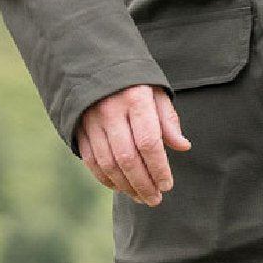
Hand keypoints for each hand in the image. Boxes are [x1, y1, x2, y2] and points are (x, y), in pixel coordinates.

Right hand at [77, 84, 190, 206]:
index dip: (159, 168)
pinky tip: (121, 187)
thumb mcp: (156, 91)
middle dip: (144, 184)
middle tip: (156, 200)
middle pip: (128, 158)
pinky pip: (92, 161)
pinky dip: (106, 179)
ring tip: (142, 197)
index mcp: (136, 98)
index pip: (149, 142)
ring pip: (109, 163)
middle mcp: (111, 110)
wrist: (96, 63)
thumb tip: (183, 147)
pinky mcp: (79, 128)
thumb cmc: (135, 80)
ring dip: (126, 186)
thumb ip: (168, 119)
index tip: (168, 185)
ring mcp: (92, 120)